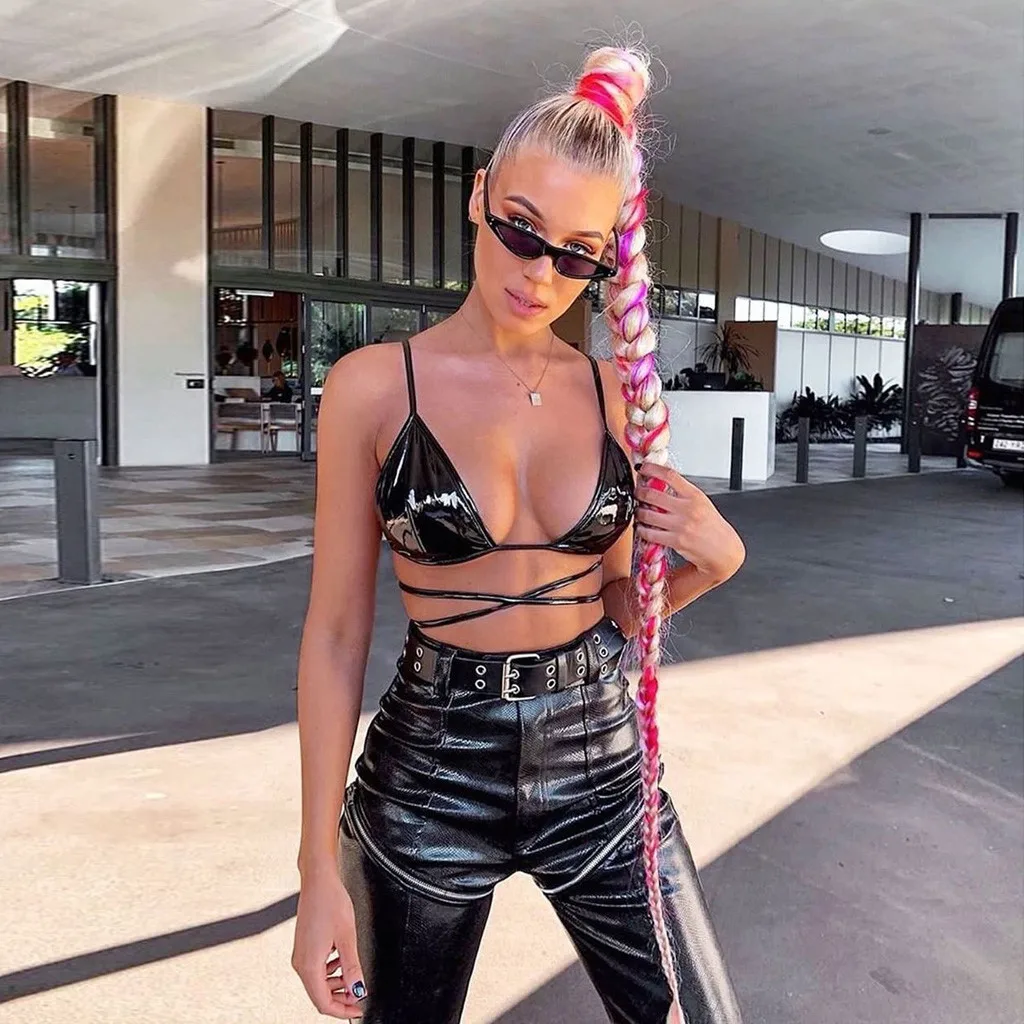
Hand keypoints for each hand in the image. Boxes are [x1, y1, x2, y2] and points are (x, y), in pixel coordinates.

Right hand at [292, 868, 366, 1018]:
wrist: (318, 881)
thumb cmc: (330, 902)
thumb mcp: (347, 938)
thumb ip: (352, 968)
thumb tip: (357, 990)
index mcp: (309, 965)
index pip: (323, 1002)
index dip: (342, 1010)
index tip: (358, 1009)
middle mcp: (301, 962)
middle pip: (319, 994)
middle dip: (341, 998)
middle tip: (359, 995)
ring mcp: (301, 954)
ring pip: (318, 982)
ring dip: (336, 984)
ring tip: (353, 977)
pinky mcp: (304, 947)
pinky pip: (316, 969)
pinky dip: (330, 971)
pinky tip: (341, 961)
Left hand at [634, 462, 745, 582]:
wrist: (724, 549)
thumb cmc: (712, 526)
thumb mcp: (702, 502)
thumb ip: (683, 492)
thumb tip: (662, 479)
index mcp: (694, 495)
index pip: (669, 475)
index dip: (652, 468)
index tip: (642, 467)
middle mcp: (688, 509)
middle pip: (652, 494)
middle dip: (639, 492)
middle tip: (637, 493)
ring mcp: (681, 525)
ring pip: (646, 514)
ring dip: (638, 512)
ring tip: (639, 511)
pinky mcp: (676, 541)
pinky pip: (649, 533)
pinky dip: (642, 530)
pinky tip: (642, 528)